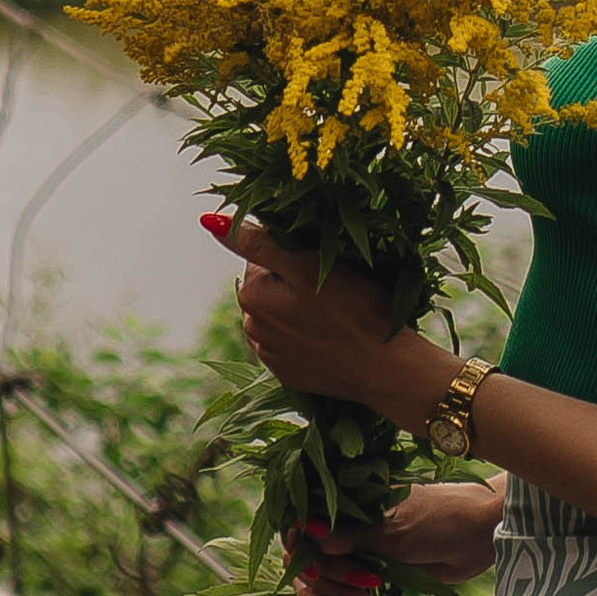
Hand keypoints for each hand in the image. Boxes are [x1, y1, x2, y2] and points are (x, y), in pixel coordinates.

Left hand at [208, 212, 430, 419]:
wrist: (386, 370)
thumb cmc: (355, 310)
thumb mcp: (308, 266)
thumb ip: (259, 243)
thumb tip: (210, 221)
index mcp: (251, 295)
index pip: (262, 255)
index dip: (294, 253)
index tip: (323, 263)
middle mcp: (251, 327)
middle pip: (269, 285)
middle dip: (294, 280)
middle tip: (334, 287)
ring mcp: (270, 355)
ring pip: (280, 313)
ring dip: (300, 308)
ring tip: (336, 314)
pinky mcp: (289, 374)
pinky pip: (291, 342)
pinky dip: (306, 335)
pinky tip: (332, 338)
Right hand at [294, 478, 505, 595]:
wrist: (478, 537)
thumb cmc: (440, 520)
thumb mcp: (394, 529)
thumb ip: (350, 536)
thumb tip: (307, 531)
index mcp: (347, 499)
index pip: (298, 520)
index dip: (298, 543)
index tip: (314, 559)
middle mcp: (345, 522)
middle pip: (303, 553)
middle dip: (321, 573)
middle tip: (359, 579)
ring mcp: (355, 547)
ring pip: (316, 576)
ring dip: (329, 589)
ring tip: (364, 592)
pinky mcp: (366, 571)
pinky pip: (336, 589)